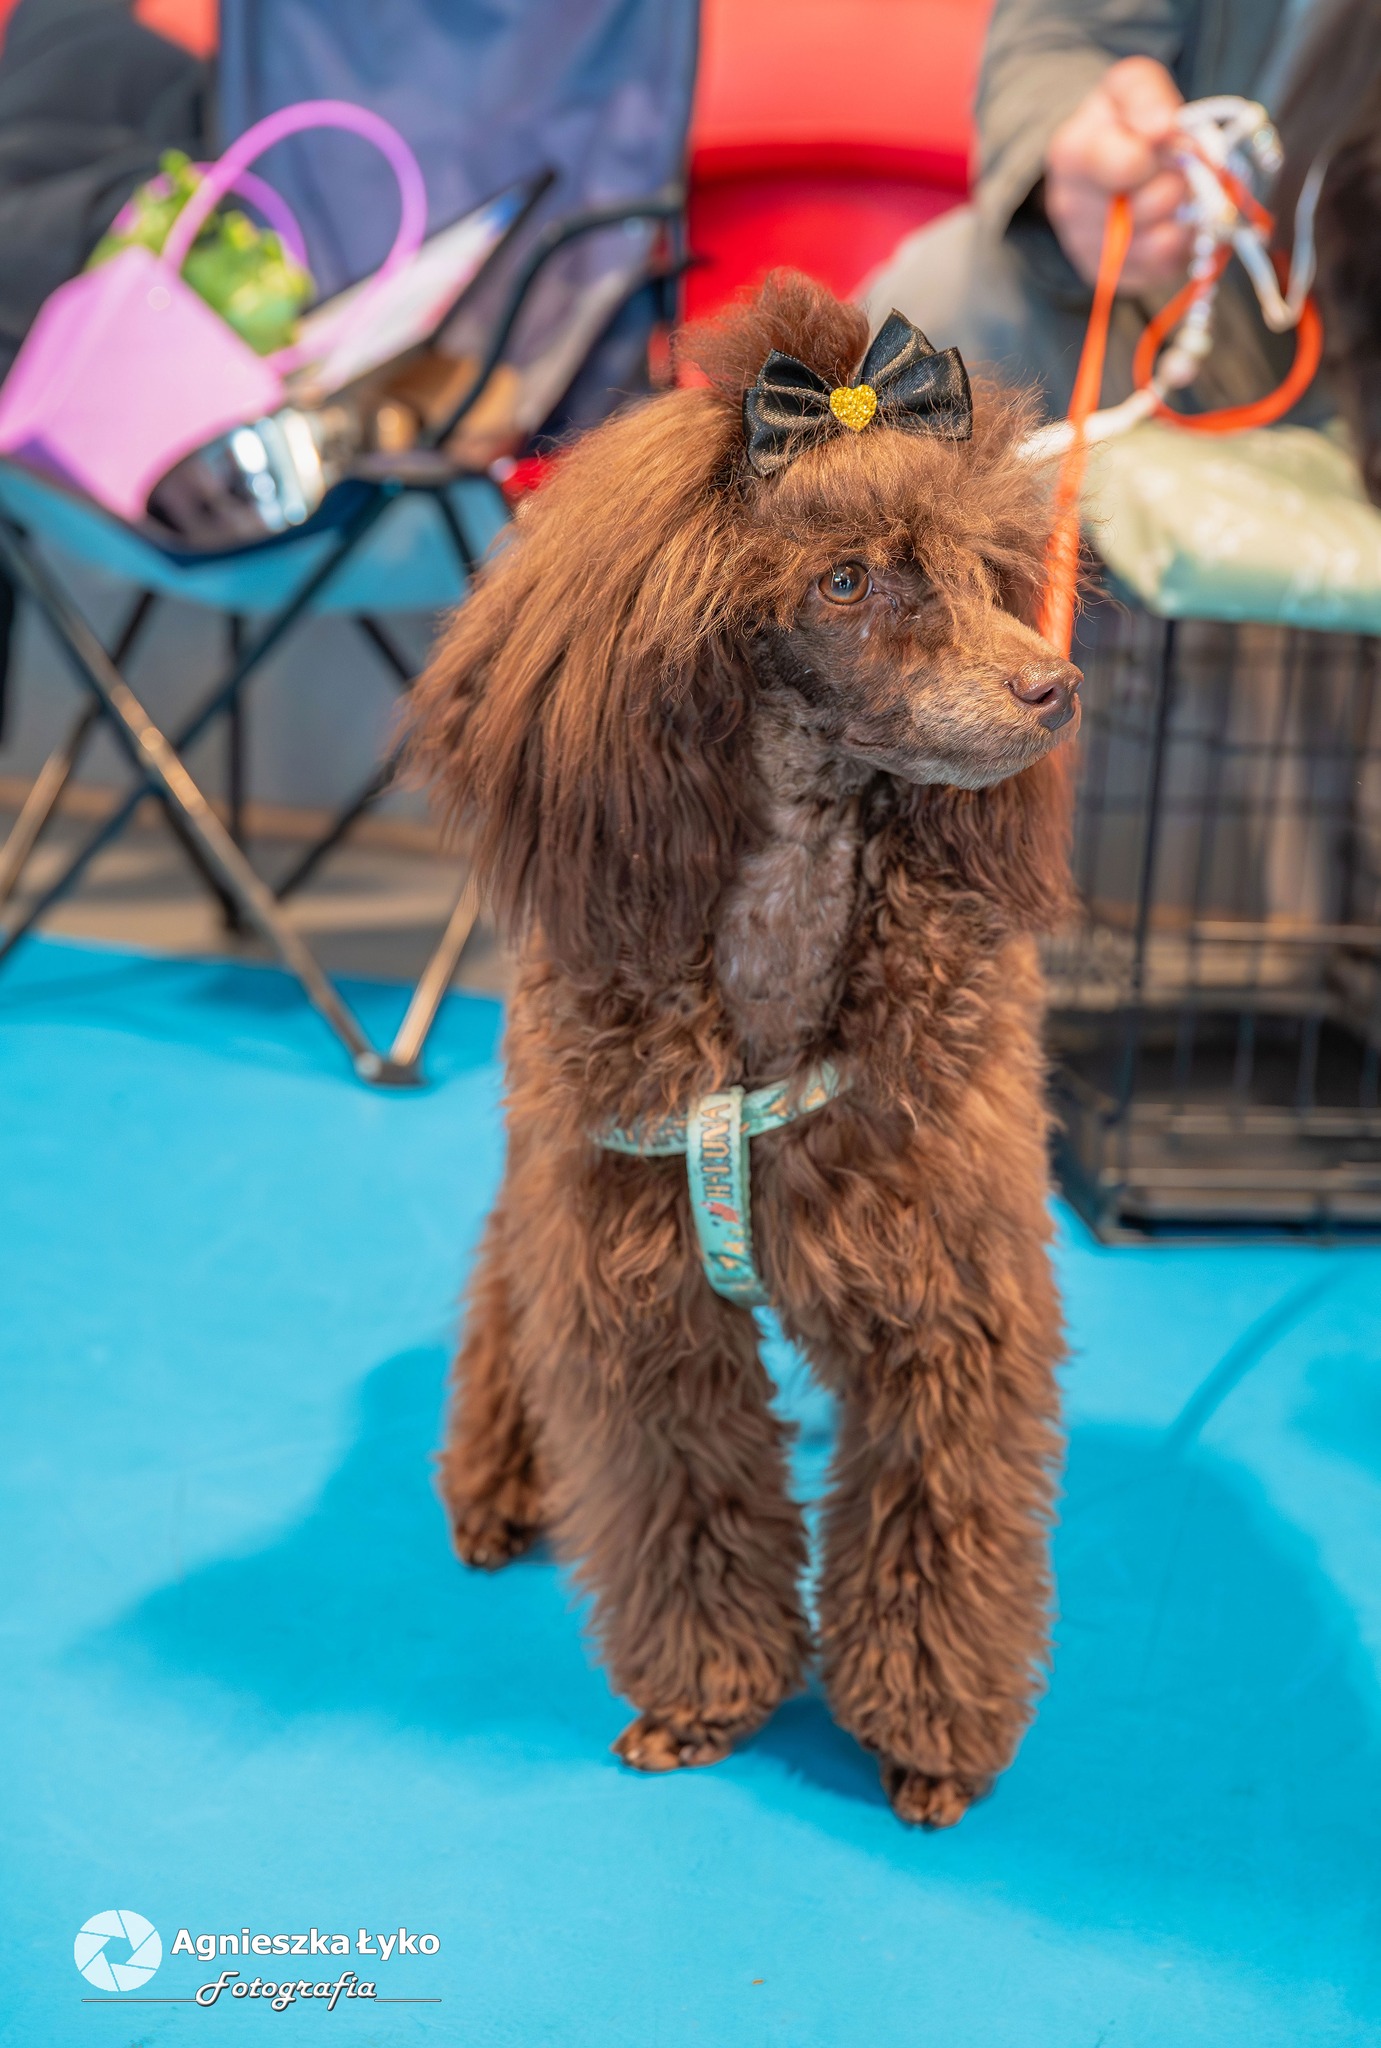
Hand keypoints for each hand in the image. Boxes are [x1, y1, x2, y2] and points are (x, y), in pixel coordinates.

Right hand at [1044, 57, 1190, 291]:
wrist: (1101, 161)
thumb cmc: (1119, 121)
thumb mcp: (1128, 87)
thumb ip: (1146, 96)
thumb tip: (1165, 129)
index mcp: (1070, 154)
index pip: (1129, 164)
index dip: (1165, 152)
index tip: (1170, 139)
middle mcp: (1070, 209)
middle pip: (1150, 207)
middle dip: (1177, 182)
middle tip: (1176, 166)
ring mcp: (1089, 250)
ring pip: (1159, 245)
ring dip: (1184, 216)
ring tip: (1177, 194)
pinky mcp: (1113, 278)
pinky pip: (1162, 270)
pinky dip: (1180, 244)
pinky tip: (1171, 220)